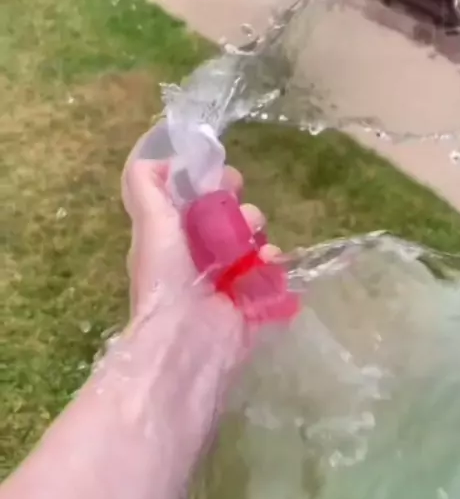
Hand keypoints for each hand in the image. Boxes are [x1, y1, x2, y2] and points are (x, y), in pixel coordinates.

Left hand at [122, 156, 278, 320]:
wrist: (188, 339)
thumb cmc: (166, 279)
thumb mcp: (149, 224)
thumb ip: (146, 187)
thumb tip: (161, 159)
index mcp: (171, 242)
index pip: (194, 204)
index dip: (209, 186)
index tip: (225, 177)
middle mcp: (198, 260)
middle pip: (228, 220)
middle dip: (240, 209)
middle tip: (244, 212)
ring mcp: (227, 282)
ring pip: (251, 243)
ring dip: (257, 233)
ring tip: (256, 239)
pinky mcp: (251, 301)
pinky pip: (270, 273)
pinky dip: (273, 263)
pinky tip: (269, 261)